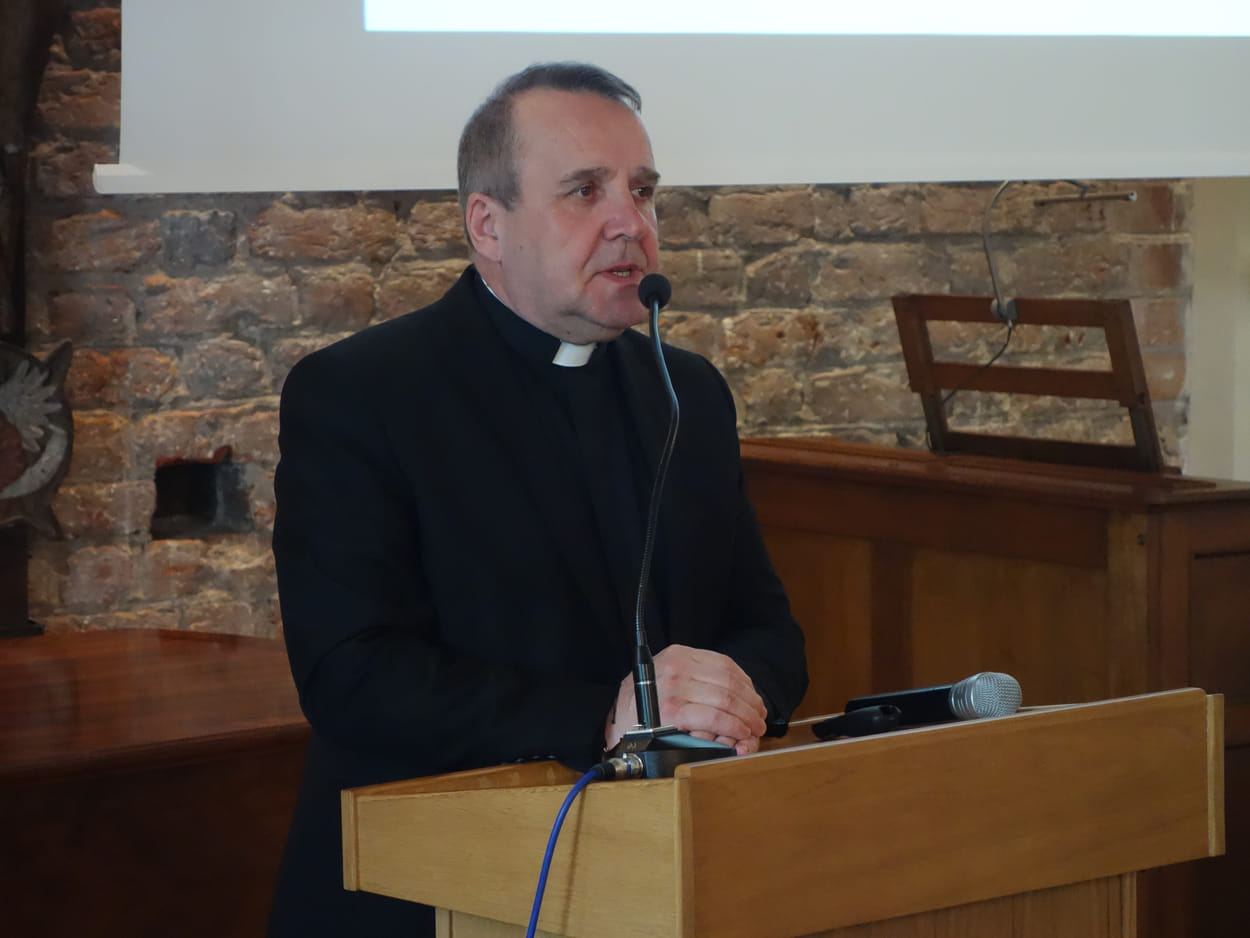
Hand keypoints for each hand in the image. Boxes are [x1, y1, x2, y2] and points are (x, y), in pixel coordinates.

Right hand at [605, 644, 766, 755]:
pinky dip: (733, 726)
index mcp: (678, 654)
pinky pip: (716, 717)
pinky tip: (740, 733)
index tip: (755, 698)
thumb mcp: (665, 676)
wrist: (614, 724)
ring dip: (747, 717)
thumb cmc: (643, 704)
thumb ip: (695, 677)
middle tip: (760, 718)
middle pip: (730, 682)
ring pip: (727, 699)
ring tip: (754, 728)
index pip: (725, 664)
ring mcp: (674, 689)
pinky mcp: (673, 712)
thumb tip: (733, 689)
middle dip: (751, 703)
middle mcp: (677, 667)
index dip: (747, 683)